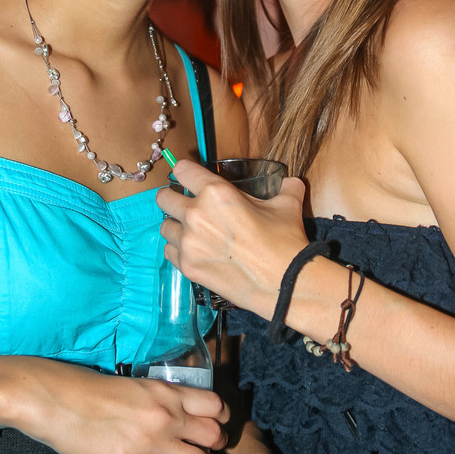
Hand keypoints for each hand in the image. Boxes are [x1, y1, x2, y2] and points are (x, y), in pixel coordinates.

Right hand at [12, 362, 228, 453]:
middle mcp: (166, 415)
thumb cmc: (91, 390)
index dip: (221, 418)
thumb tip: (179, 412)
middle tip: (216, 452)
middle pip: (214, 434)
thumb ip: (161, 398)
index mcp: (166, 391)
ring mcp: (151, 442)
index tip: (218, 425)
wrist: (58, 400)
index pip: (214, 405)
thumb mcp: (136, 385)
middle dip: (219, 445)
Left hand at [156, 159, 308, 318]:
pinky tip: (194, 251)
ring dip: (176, 226)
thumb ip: (285, 189)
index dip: (186, 171)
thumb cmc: (284, 241)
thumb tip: (291, 182)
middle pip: (163, 197)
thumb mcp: (287, 206)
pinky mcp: (187, 266)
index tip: (189, 176)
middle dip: (173, 198)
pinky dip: (178, 249)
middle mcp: (195, 214)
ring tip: (191, 231)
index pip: (183, 170)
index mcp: (215, 192)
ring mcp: (188, 242)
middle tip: (186, 204)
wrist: (284, 284)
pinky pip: (170, 251)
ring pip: (165, 226)